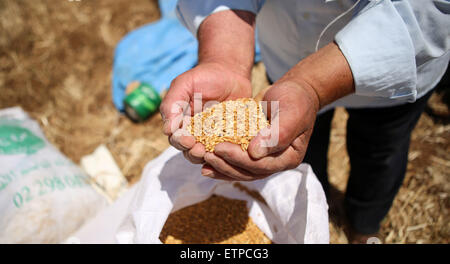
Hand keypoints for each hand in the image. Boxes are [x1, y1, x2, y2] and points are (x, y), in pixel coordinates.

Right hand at [160, 62, 251, 163]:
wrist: (230, 72)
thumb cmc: (204, 77)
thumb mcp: (184, 85)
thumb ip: (172, 103)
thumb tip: (167, 130)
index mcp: (182, 125)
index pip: (177, 140)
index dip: (180, 142)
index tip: (187, 140)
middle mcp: (197, 134)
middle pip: (191, 151)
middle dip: (193, 153)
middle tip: (199, 150)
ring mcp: (215, 137)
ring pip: (210, 155)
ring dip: (210, 157)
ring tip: (213, 153)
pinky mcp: (232, 137)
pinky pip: (230, 149)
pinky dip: (230, 152)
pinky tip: (232, 150)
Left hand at [200, 42, 353, 180]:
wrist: (296, 91)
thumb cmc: (296, 100)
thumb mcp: (291, 113)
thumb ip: (277, 134)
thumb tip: (254, 153)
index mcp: (289, 157)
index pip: (262, 166)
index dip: (239, 159)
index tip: (219, 148)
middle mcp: (277, 162)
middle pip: (249, 172)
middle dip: (226, 165)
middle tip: (206, 154)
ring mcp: (265, 158)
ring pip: (241, 170)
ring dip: (222, 167)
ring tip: (202, 162)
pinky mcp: (254, 150)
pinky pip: (237, 160)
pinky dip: (223, 160)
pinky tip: (206, 158)